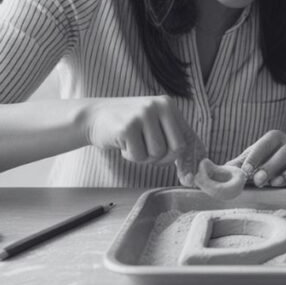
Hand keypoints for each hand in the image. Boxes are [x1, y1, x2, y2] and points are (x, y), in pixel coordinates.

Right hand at [83, 96, 205, 185]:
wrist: (94, 116)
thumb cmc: (129, 125)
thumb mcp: (154, 125)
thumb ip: (173, 140)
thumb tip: (191, 174)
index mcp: (168, 105)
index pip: (188, 137)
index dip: (190, 160)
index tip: (188, 178)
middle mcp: (159, 106)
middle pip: (176, 148)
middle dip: (163, 158)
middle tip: (147, 151)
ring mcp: (143, 115)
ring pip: (157, 153)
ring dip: (144, 156)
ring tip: (133, 143)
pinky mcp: (128, 127)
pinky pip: (139, 156)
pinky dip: (130, 156)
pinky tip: (123, 143)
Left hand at [225, 130, 285, 187]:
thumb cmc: (266, 164)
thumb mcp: (252, 162)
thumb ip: (237, 165)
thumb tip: (216, 172)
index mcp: (275, 139)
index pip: (266, 143)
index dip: (256, 156)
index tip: (245, 171)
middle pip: (285, 152)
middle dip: (271, 166)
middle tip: (259, 180)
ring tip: (277, 184)